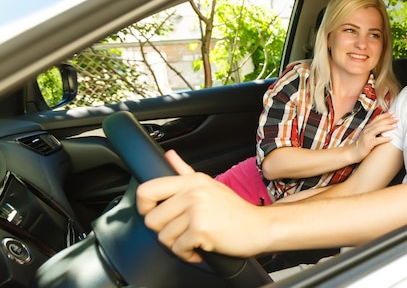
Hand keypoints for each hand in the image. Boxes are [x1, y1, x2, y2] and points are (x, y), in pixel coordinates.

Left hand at [136, 150, 264, 259]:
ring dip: (178, 244)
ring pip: (164, 237)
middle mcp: (192, 192)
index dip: (144, 207)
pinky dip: (188, 254)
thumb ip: (184, 171)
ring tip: (194, 238)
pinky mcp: (201, 230)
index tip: (154, 213)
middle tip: (183, 230)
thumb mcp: (209, 185)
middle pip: (152, 219)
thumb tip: (170, 156)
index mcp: (191, 181)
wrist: (259, 227)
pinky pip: (178, 249)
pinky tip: (200, 247)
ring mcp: (196, 210)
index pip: (147, 190)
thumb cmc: (235, 210)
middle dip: (165, 231)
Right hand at [350, 112, 396, 162]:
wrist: (353, 152)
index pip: (377, 118)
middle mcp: (367, 130)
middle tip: (397, 119)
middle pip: (379, 122)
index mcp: (368, 127)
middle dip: (389, 120)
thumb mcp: (368, 134)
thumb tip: (385, 126)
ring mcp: (367, 136)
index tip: (393, 113)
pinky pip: (377, 140)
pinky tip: (391, 138)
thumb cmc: (362, 144)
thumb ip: (374, 130)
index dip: (385, 115)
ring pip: (378, 129)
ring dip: (387, 127)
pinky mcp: (368, 144)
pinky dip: (385, 139)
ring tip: (395, 126)